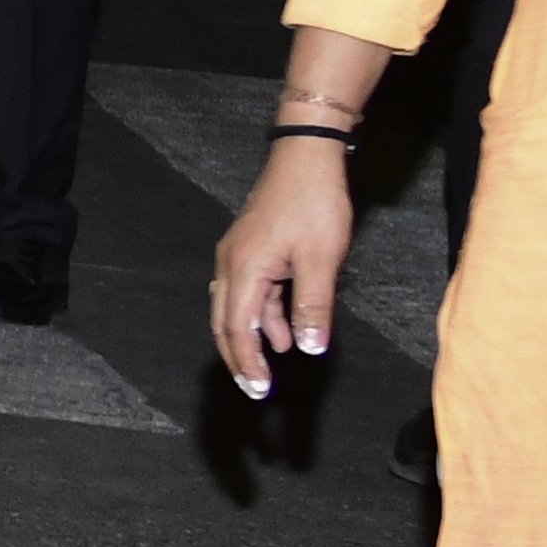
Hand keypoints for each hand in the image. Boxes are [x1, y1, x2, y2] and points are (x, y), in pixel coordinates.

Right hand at [207, 141, 359, 393]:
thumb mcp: (321, 260)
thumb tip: (308, 348)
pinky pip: (250, 291)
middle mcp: (231, 264)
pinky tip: (285, 327)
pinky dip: (264, 314)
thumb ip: (313, 306)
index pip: (238, 328)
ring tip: (273, 362)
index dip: (247, 362)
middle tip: (254, 388)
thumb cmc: (313, 204)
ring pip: (236, 307)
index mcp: (244, 270)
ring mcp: (238, 255)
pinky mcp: (251, 248)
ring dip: (253, 336)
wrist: (306, 156)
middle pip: (225, 322)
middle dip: (238, 356)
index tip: (259, 390)